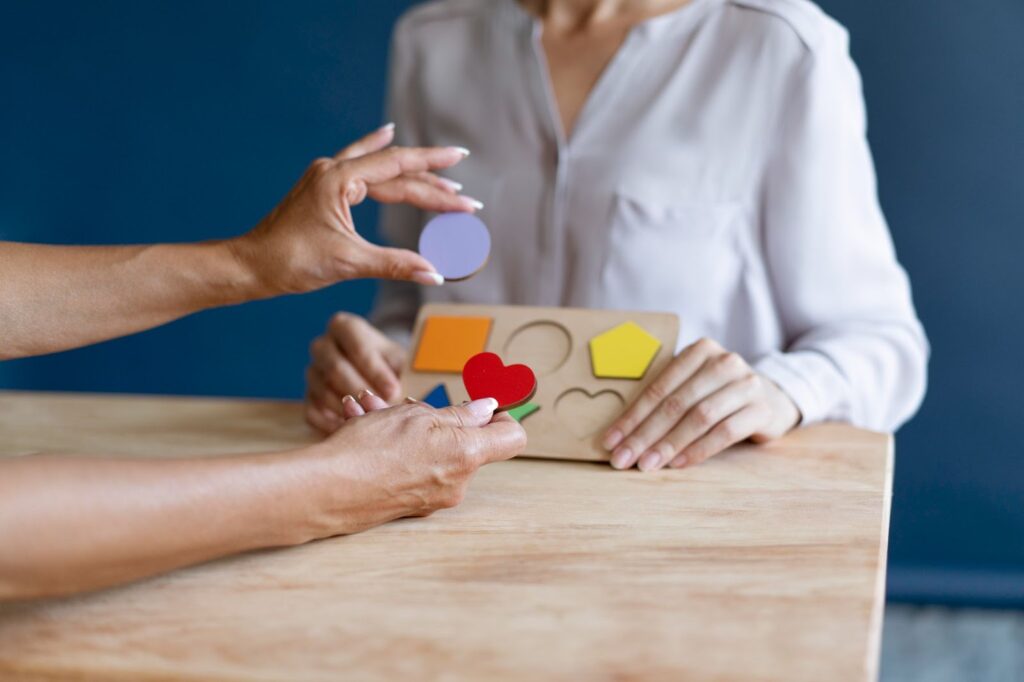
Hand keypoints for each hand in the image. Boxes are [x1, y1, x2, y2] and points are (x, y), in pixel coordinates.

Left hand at [229, 124, 480, 295]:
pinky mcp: (322, 189)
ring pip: (379, 168)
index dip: (436, 175)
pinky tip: (386, 135)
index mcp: (339, 180)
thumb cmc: (291, 261)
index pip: (399, 169)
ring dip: (412, 173)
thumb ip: (395, 265)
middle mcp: (333, 170)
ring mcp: (326, 177)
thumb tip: (434, 273)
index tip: (464, 172)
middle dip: (432, 183)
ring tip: (444, 172)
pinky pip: (359, 164)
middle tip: (465, 197)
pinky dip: (378, 153)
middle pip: (394, 170)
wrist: (251, 265)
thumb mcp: (349, 263)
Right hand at [303, 399, 526, 535]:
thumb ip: (459, 415)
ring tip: (374, 411)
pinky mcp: (410, 505)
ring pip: (435, 453)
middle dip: (441, 418)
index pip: (513, 437)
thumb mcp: (416, 417)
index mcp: (466, 456)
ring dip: (411, 429)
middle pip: (469, 444)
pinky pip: (415, 470)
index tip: (482, 405)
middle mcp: (457, 483)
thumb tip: (488, 410)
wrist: (325, 491)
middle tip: (407, 403)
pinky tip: (366, 431)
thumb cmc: (369, 449)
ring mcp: (434, 498)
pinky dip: (399, 450)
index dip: (503, 415)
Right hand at [305, 313, 405, 432]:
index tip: (394, 389)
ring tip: (372, 423)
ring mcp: (312, 373)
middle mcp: (323, 347)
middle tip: (382, 408)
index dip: (375, 368)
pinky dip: (333, 424)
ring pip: (323, 391)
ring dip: (349, 409)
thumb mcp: (399, 359)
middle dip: (362, 390)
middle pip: (335, 368)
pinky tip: (353, 432)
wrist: (373, 374)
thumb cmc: (390, 365)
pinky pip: (314, 412)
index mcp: (344, 328)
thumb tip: (426, 387)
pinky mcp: (308, 398)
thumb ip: (407, 368)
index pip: (356, 343)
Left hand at [603, 338, 800, 471]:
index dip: (632, 416)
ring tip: (647, 464)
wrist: (771, 398)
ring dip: (669, 444)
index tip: (610, 440)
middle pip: (676, 403)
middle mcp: (724, 362)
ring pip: (699, 417)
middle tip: (623, 459)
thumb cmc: (717, 393)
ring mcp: (746, 384)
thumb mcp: (692, 384)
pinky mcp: (761, 409)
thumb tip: (618, 433)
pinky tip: (678, 463)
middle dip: (645, 434)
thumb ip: (664, 396)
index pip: (658, 387)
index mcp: (699, 351)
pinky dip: (698, 449)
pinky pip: (725, 432)